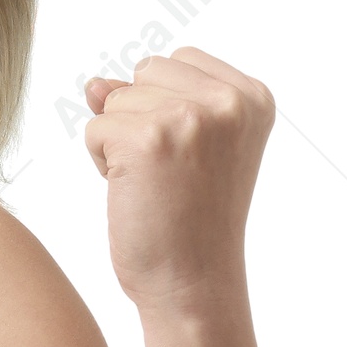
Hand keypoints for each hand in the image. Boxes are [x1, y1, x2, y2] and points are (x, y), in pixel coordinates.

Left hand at [83, 46, 274, 312]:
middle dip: (140, 119)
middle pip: (145, 72)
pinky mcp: (148, 139)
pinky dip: (101, 162)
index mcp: (252, 96)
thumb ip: (149, 101)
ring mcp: (190, 117)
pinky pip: (94, 128)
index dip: (164, 108)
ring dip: (119, 143)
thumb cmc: (190, 223)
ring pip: (115, 99)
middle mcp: (228, 101)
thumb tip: (95, 83)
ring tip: (154, 185)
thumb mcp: (186, 148)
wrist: (193, 284)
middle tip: (170, 175)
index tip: (189, 158)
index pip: (178, 61)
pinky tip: (135, 193)